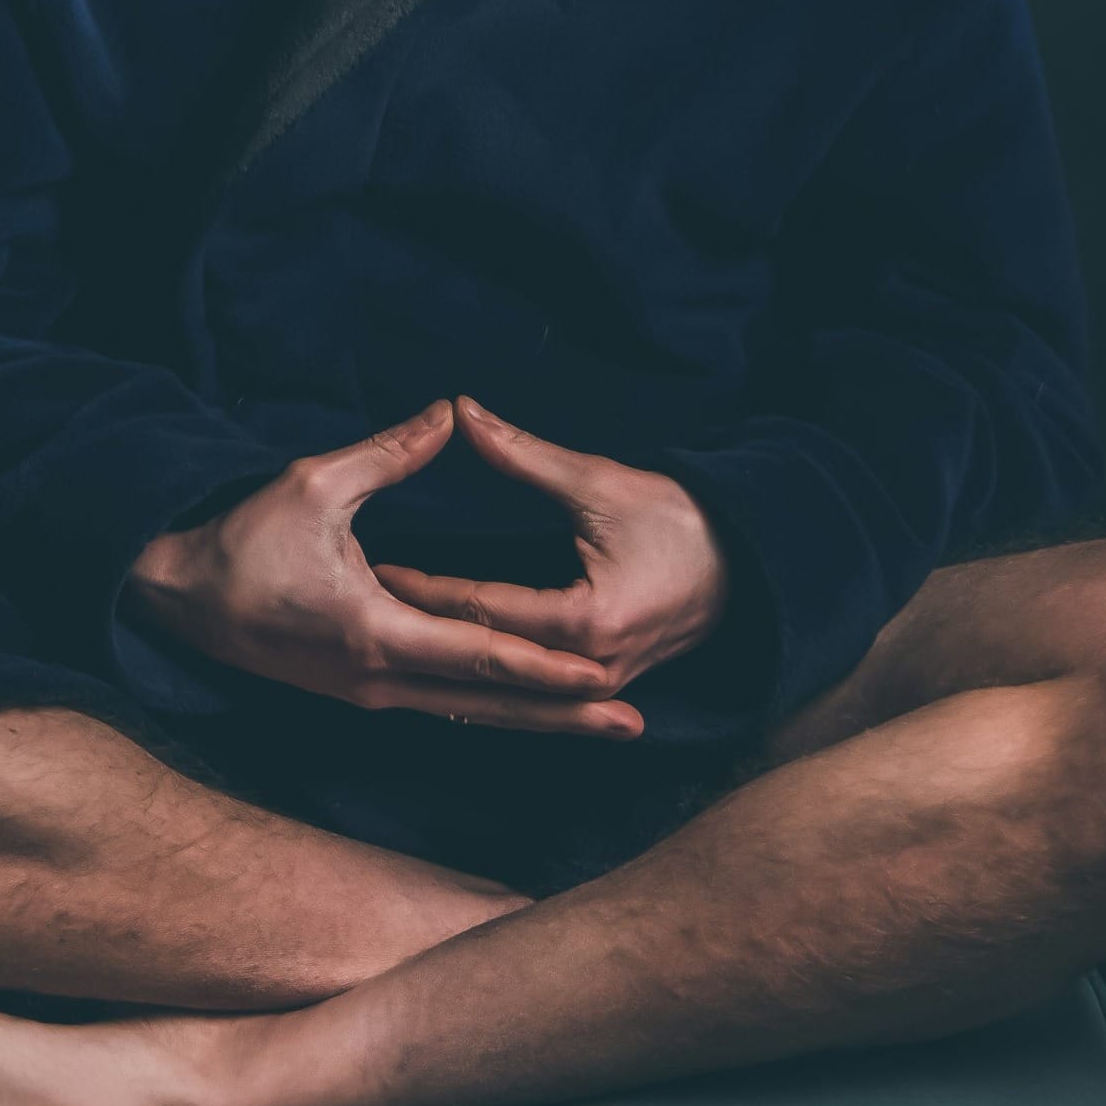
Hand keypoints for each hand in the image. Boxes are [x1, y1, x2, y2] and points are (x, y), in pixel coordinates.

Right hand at [123, 400, 643, 736]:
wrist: (176, 599)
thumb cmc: (241, 539)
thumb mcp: (315, 482)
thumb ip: (390, 453)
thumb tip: (449, 412)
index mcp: (376, 632)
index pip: (481, 655)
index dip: (547, 666)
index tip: (606, 673)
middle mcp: (379, 680)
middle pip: (489, 705)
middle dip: (564, 715)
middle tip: (634, 727)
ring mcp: (369, 695)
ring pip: (469, 715)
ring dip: (537, 721)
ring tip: (601, 727)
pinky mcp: (360, 693)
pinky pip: (442, 709)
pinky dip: (492, 712)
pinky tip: (528, 712)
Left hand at [368, 396, 731, 712]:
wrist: (750, 566)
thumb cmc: (681, 519)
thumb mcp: (600, 482)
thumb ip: (524, 455)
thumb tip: (460, 414)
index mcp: (585, 621)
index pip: (481, 608)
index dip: (422, 586)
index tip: (370, 565)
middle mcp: (587, 668)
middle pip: (482, 652)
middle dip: (419, 629)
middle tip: (355, 608)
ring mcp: (596, 687)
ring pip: (501, 684)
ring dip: (444, 662)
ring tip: (380, 645)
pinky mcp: (600, 687)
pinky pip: (526, 691)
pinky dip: (483, 679)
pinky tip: (439, 671)